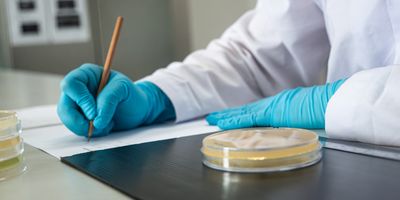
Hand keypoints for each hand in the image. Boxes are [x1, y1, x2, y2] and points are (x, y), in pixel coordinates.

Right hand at [57, 63, 174, 136]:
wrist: (139, 110)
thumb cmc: (132, 95)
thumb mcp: (123, 90)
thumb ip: (108, 100)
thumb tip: (95, 119)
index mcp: (87, 74)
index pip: (71, 84)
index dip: (80, 100)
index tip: (94, 113)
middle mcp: (79, 89)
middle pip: (65, 106)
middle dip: (80, 121)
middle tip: (97, 126)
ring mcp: (78, 104)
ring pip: (68, 119)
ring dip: (86, 128)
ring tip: (106, 125)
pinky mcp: (81, 118)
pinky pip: (76, 128)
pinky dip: (90, 132)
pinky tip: (104, 127)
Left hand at [206, 79, 345, 129]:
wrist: (333, 102)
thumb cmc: (327, 108)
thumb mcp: (309, 113)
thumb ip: (298, 117)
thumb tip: (296, 123)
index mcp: (283, 103)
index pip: (258, 109)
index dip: (244, 112)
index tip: (233, 116)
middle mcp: (274, 102)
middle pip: (247, 109)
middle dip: (230, 113)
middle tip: (214, 116)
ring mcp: (272, 106)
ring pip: (244, 112)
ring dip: (227, 116)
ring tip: (212, 119)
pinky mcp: (271, 112)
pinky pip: (248, 118)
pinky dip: (234, 120)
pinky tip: (223, 123)